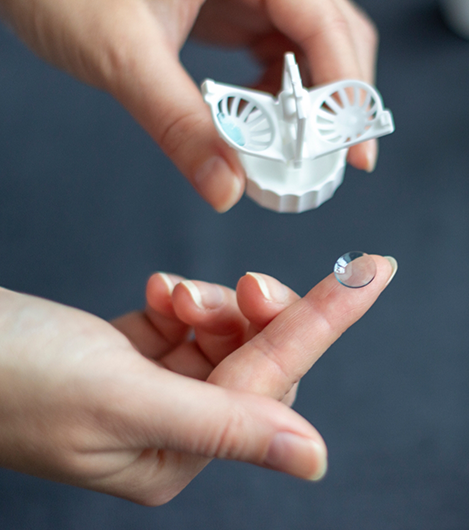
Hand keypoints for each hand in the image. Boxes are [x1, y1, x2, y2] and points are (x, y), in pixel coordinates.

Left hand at [0, 0, 377, 211]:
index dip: (346, 92)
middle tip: (331, 160)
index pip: (324, 23)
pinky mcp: (233, 7)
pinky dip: (279, 92)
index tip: (354, 151)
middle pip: (332, 33)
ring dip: (308, 101)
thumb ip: (179, 125)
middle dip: (335, 100)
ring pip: (308, 45)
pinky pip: (276, 50)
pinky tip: (263, 120)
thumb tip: (226, 188)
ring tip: (296, 149)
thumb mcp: (124, 57)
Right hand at [0, 256, 394, 504]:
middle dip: (255, 311)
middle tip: (244, 284)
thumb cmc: (12, 378)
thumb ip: (222, 426)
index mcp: (175, 456)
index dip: (324, 322)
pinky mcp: (139, 351)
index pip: (272, 383)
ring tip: (168, 294)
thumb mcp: (120, 400)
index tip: (372, 275)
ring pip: (224, 331)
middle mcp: (175, 427)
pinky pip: (188, 317)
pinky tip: (157, 293)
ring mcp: (157, 387)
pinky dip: (181, 297)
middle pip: (255, 356)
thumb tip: (311, 459)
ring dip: (207, 301)